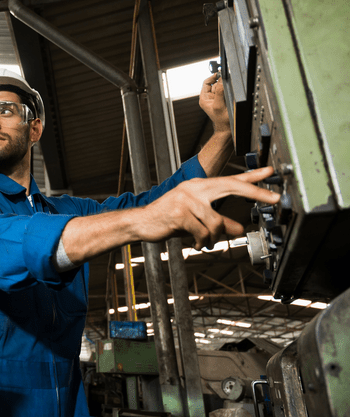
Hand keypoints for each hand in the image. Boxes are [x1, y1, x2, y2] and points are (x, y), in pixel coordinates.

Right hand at [139, 166, 280, 249]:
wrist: (142, 222)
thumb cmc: (169, 219)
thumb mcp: (197, 219)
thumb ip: (218, 220)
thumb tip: (238, 228)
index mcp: (199, 186)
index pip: (230, 179)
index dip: (251, 176)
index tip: (270, 172)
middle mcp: (194, 188)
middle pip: (231, 186)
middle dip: (255, 192)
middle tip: (274, 198)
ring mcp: (186, 200)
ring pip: (217, 222)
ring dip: (215, 238)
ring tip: (208, 243)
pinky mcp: (180, 214)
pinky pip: (203, 233)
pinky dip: (203, 242)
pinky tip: (198, 244)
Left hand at [199, 73, 229, 132]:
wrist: (227, 129)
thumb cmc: (221, 120)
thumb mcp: (219, 105)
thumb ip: (219, 92)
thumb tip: (220, 80)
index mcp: (204, 98)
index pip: (206, 82)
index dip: (213, 77)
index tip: (220, 73)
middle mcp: (209, 98)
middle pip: (215, 83)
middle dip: (221, 83)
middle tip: (227, 83)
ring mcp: (216, 99)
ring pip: (221, 87)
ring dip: (226, 88)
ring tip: (228, 95)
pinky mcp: (223, 100)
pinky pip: (226, 92)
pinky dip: (229, 91)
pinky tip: (230, 97)